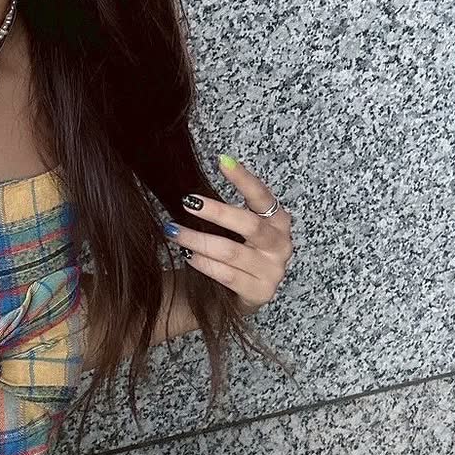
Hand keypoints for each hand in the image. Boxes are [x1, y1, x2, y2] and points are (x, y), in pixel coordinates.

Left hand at [166, 154, 293, 315]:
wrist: (241, 293)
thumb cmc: (238, 250)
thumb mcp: (238, 228)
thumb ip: (227, 209)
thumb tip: (195, 187)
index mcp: (278, 221)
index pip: (262, 196)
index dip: (243, 178)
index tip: (222, 161)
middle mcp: (280, 244)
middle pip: (248, 225)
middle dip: (216, 212)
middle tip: (188, 202)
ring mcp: (273, 271)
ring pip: (231, 251)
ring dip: (197, 240)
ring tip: (173, 231)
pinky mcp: (260, 292)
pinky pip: (226, 275)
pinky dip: (204, 263)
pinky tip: (187, 255)